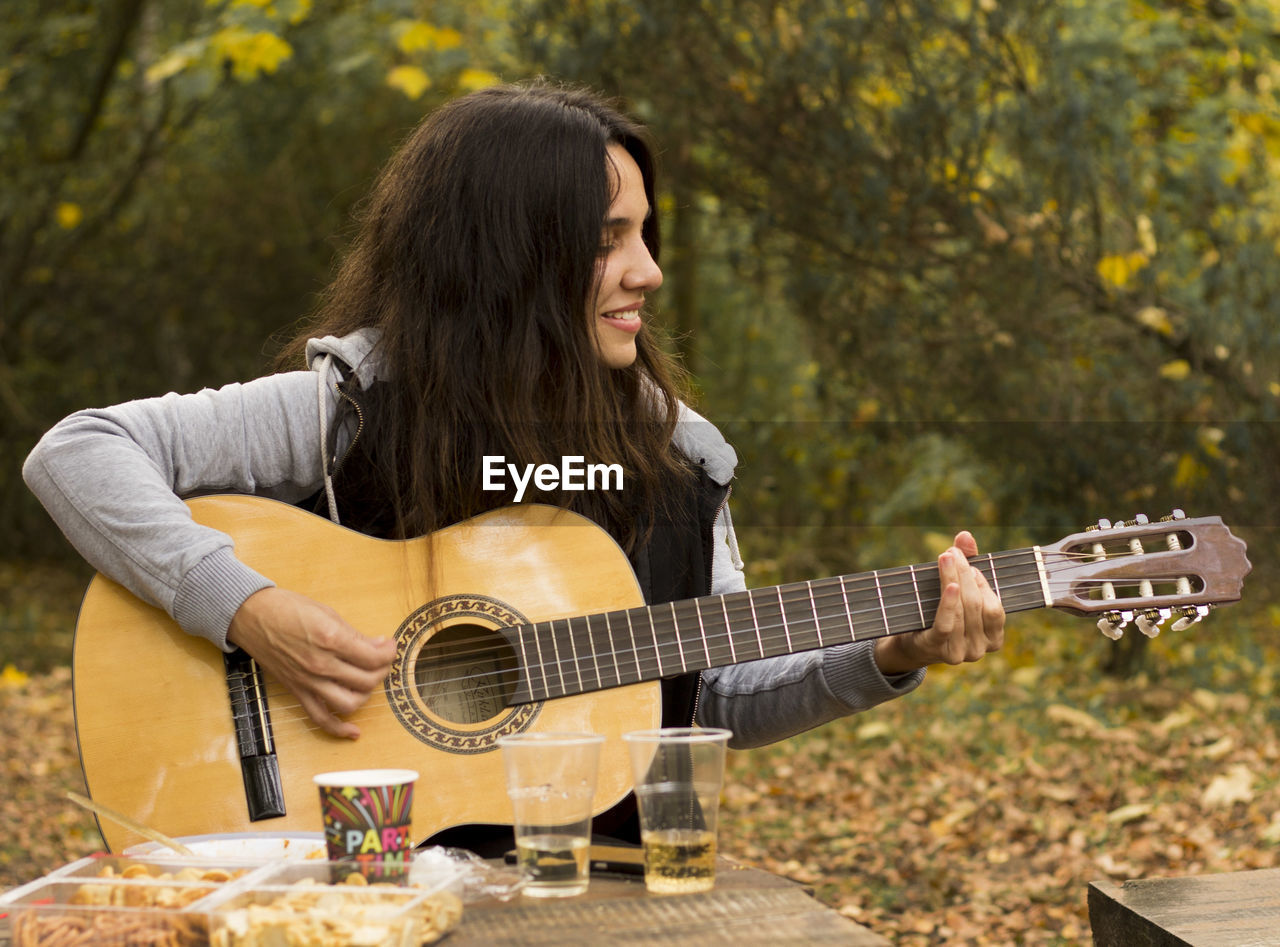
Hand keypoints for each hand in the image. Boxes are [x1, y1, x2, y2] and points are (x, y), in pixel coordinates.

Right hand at [227, 587, 396, 738]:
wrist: (252, 616)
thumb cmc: (287, 608)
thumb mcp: (327, 612)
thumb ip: (354, 634)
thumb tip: (379, 645)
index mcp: (331, 639)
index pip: (374, 657)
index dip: (389, 652)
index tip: (390, 646)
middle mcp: (321, 664)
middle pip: (367, 680)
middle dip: (383, 669)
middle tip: (382, 659)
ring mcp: (309, 681)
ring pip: (350, 702)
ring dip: (367, 694)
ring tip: (369, 680)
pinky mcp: (298, 691)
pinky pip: (320, 718)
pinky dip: (339, 729)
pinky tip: (354, 731)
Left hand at [873, 531, 1005, 673]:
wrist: (912, 642)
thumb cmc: (941, 612)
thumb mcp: (957, 589)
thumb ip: (966, 562)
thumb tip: (965, 535)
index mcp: (993, 638)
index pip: (994, 609)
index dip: (983, 584)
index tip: (969, 563)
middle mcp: (980, 649)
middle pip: (976, 605)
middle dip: (964, 575)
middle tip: (952, 553)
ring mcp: (960, 652)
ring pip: (962, 611)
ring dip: (953, 580)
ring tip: (946, 559)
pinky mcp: (937, 648)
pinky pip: (946, 624)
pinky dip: (949, 603)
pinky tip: (950, 585)